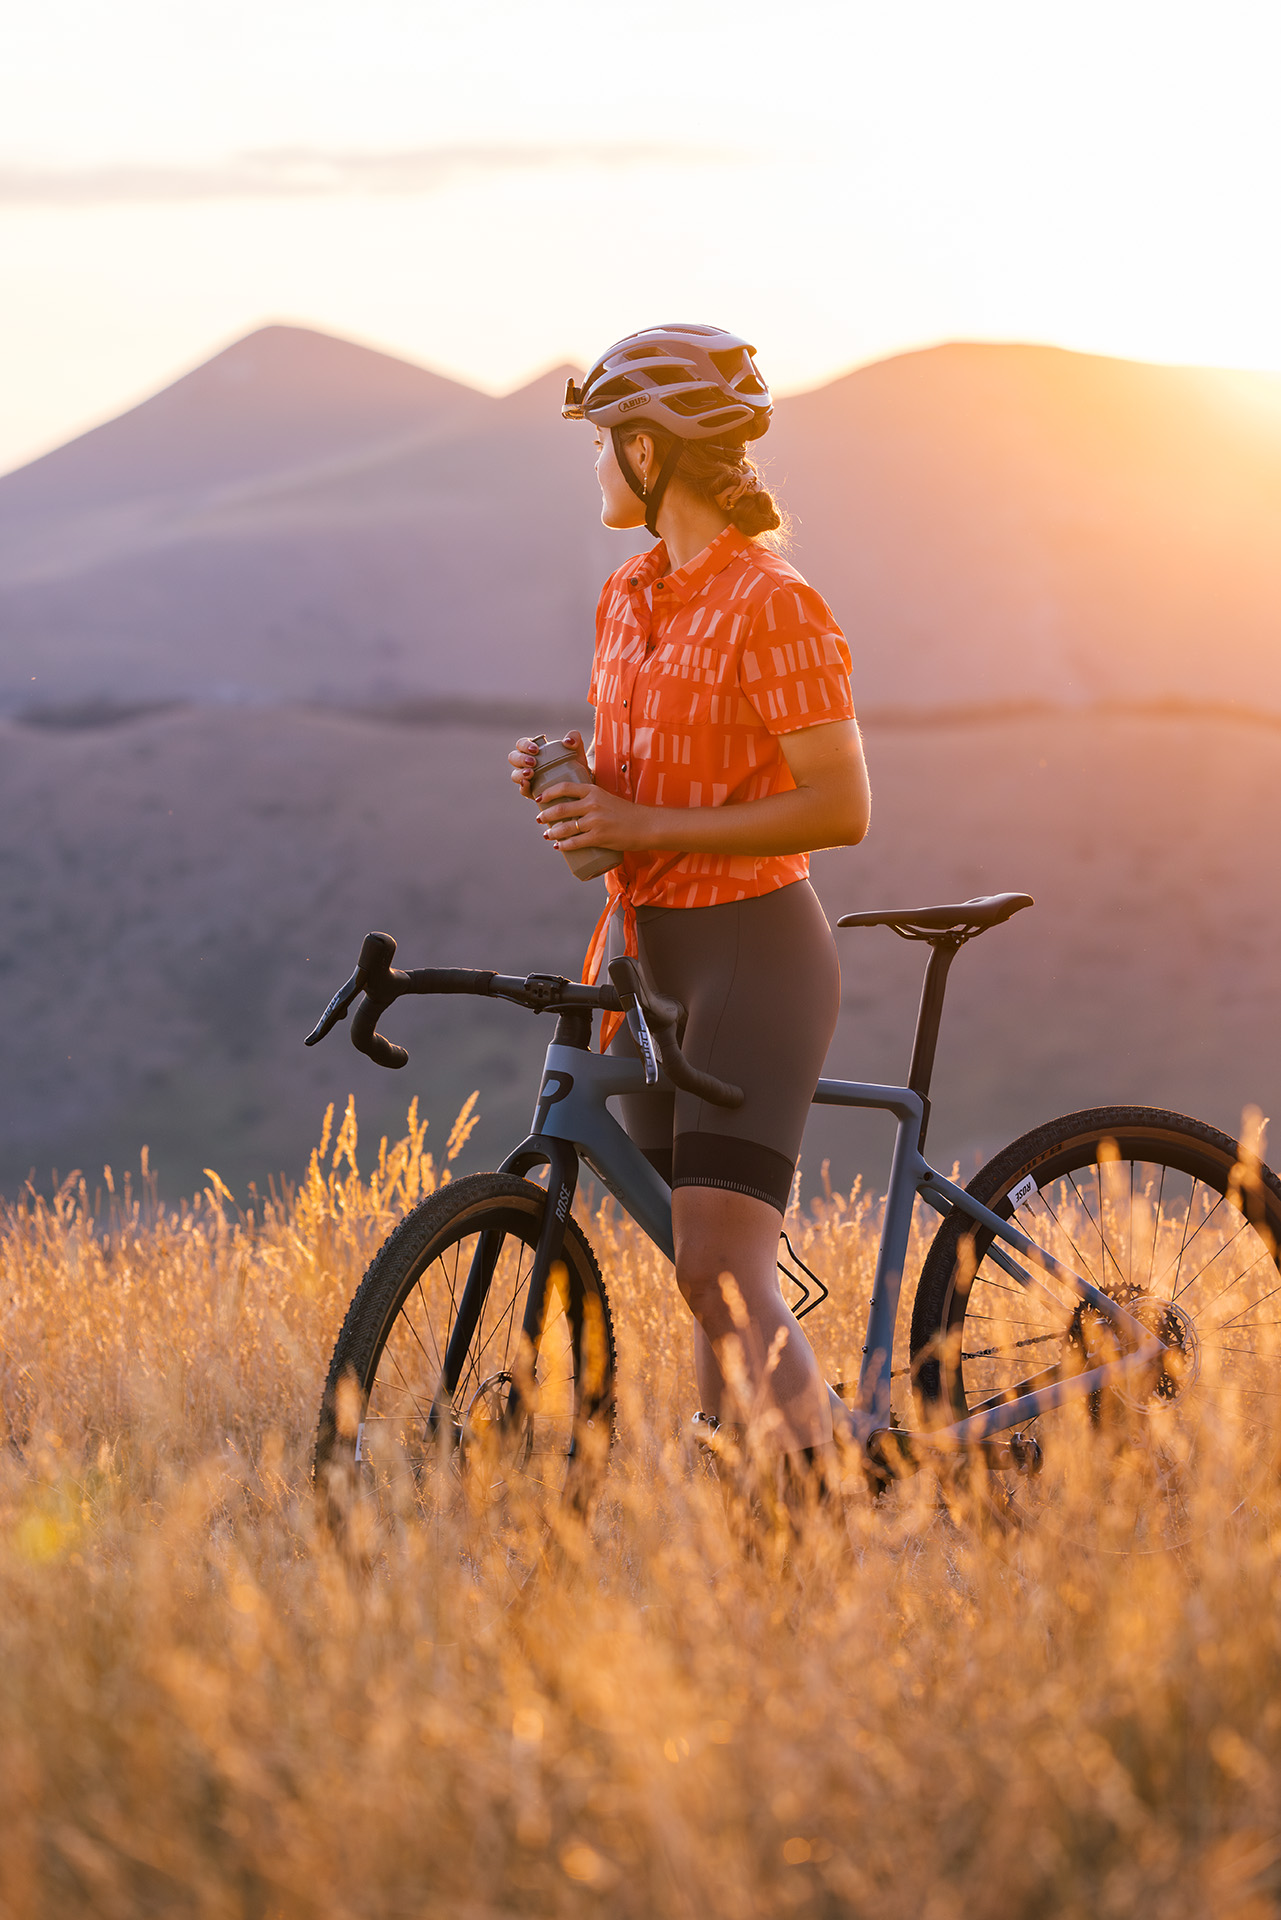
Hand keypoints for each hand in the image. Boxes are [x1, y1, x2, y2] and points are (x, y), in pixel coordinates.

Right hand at [508, 729, 587, 797]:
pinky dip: (523, 787)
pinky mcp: (532, 792)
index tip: (536, 750)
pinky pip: (523, 790)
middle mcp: (526, 763)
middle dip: (520, 759)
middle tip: (533, 762)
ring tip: (530, 773)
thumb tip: (567, 742)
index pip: (521, 744)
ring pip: (515, 774)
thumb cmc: (575, 763)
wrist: (580, 784)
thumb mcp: (577, 750)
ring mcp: (527, 778)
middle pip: (513, 758)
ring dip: (519, 773)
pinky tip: (528, 784)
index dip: (524, 745)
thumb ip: (574, 738)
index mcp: (533, 750)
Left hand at [536, 776, 652, 852]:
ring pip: (564, 827)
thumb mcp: (606, 797)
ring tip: (547, 834)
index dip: (549, 793)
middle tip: (540, 819)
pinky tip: (558, 846)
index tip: (540, 798)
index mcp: (593, 791)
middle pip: (560, 809)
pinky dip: (563, 845)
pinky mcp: (599, 837)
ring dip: (552, 832)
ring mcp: (595, 821)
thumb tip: (573, 803)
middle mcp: (592, 804)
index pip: (564, 787)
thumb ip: (591, 798)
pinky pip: (575, 842)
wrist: (646, 825)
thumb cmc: (626, 812)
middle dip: (545, 815)